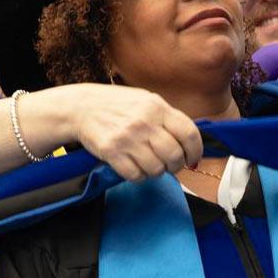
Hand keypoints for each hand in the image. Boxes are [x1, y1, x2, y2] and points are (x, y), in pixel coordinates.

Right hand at [23, 83, 202, 181]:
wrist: (81, 107)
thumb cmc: (117, 106)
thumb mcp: (146, 102)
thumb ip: (168, 119)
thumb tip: (190, 145)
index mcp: (157, 107)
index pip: (189, 134)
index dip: (195, 152)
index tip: (192, 160)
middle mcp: (144, 122)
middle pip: (174, 156)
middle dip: (175, 166)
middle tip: (169, 165)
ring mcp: (128, 137)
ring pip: (156, 169)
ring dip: (155, 171)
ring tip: (148, 163)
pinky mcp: (112, 152)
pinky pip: (136, 175)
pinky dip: (138, 176)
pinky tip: (133, 166)